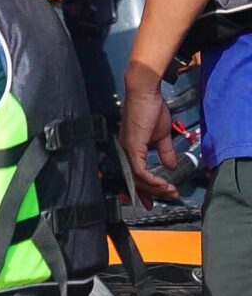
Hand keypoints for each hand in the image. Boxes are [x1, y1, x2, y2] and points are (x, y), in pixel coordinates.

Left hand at [118, 61, 182, 202]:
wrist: (146, 93)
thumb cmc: (151, 110)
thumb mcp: (161, 136)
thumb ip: (165, 152)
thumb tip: (171, 166)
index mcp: (130, 150)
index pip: (134, 176)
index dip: (143, 191)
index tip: (153, 202)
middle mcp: (125, 152)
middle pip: (134, 181)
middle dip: (151, 194)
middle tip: (166, 198)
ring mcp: (127, 149)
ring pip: (137, 178)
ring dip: (155, 188)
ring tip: (169, 191)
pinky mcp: (132, 146)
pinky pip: (140, 170)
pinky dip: (151, 180)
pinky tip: (162, 183)